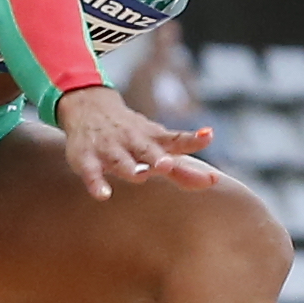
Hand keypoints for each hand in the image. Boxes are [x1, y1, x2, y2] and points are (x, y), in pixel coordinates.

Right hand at [55, 88, 220, 198]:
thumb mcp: (157, 146)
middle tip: (167, 164)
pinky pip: (91, 173)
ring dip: (130, 167)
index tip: (209, 136)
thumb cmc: (133, 134)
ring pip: (121, 161)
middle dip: (158, 158)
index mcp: (154, 140)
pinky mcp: (87, 159)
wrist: (90, 108)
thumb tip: (215, 180)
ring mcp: (110, 150)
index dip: (192, 139)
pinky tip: (103, 194)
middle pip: (148, 151)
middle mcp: (134, 143)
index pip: (176, 140)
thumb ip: (183, 168)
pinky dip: (96, 183)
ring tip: (139, 175)